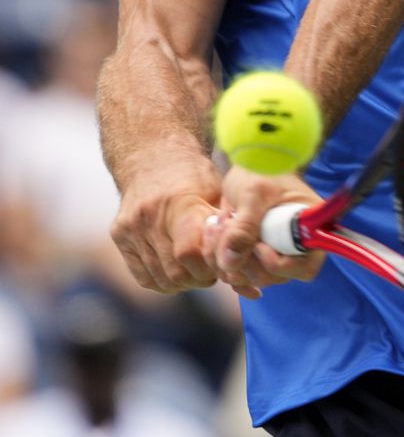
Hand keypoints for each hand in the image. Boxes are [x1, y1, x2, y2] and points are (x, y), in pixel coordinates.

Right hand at [110, 150, 222, 294]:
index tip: (221, 259)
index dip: (209, 265)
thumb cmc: (194, 176)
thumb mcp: (219, 194)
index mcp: (179, 202)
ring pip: (160, 279)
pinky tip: (178, 267)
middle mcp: (149, 215)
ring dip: (183, 281)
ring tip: (197, 265)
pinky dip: (163, 280)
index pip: (189, 253)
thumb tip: (250, 278)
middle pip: (176, 272)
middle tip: (212, 267)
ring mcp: (130, 227)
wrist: (153, 155)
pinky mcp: (119, 235)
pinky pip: (143, 276)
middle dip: (199, 277)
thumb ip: (229, 230)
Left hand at [202, 167, 324, 298]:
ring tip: (217, 226)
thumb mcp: (252, 193)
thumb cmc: (261, 168)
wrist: (248, 162)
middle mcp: (295, 247)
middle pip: (273, 277)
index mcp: (309, 229)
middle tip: (226, 228)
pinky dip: (222, 264)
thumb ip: (244, 226)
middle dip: (244, 259)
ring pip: (250, 277)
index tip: (258, 247)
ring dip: (226, 259)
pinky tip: (214, 240)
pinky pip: (238, 275)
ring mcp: (273, 253)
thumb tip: (231, 262)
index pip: (305, 267)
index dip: (280, 266)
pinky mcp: (254, 256)